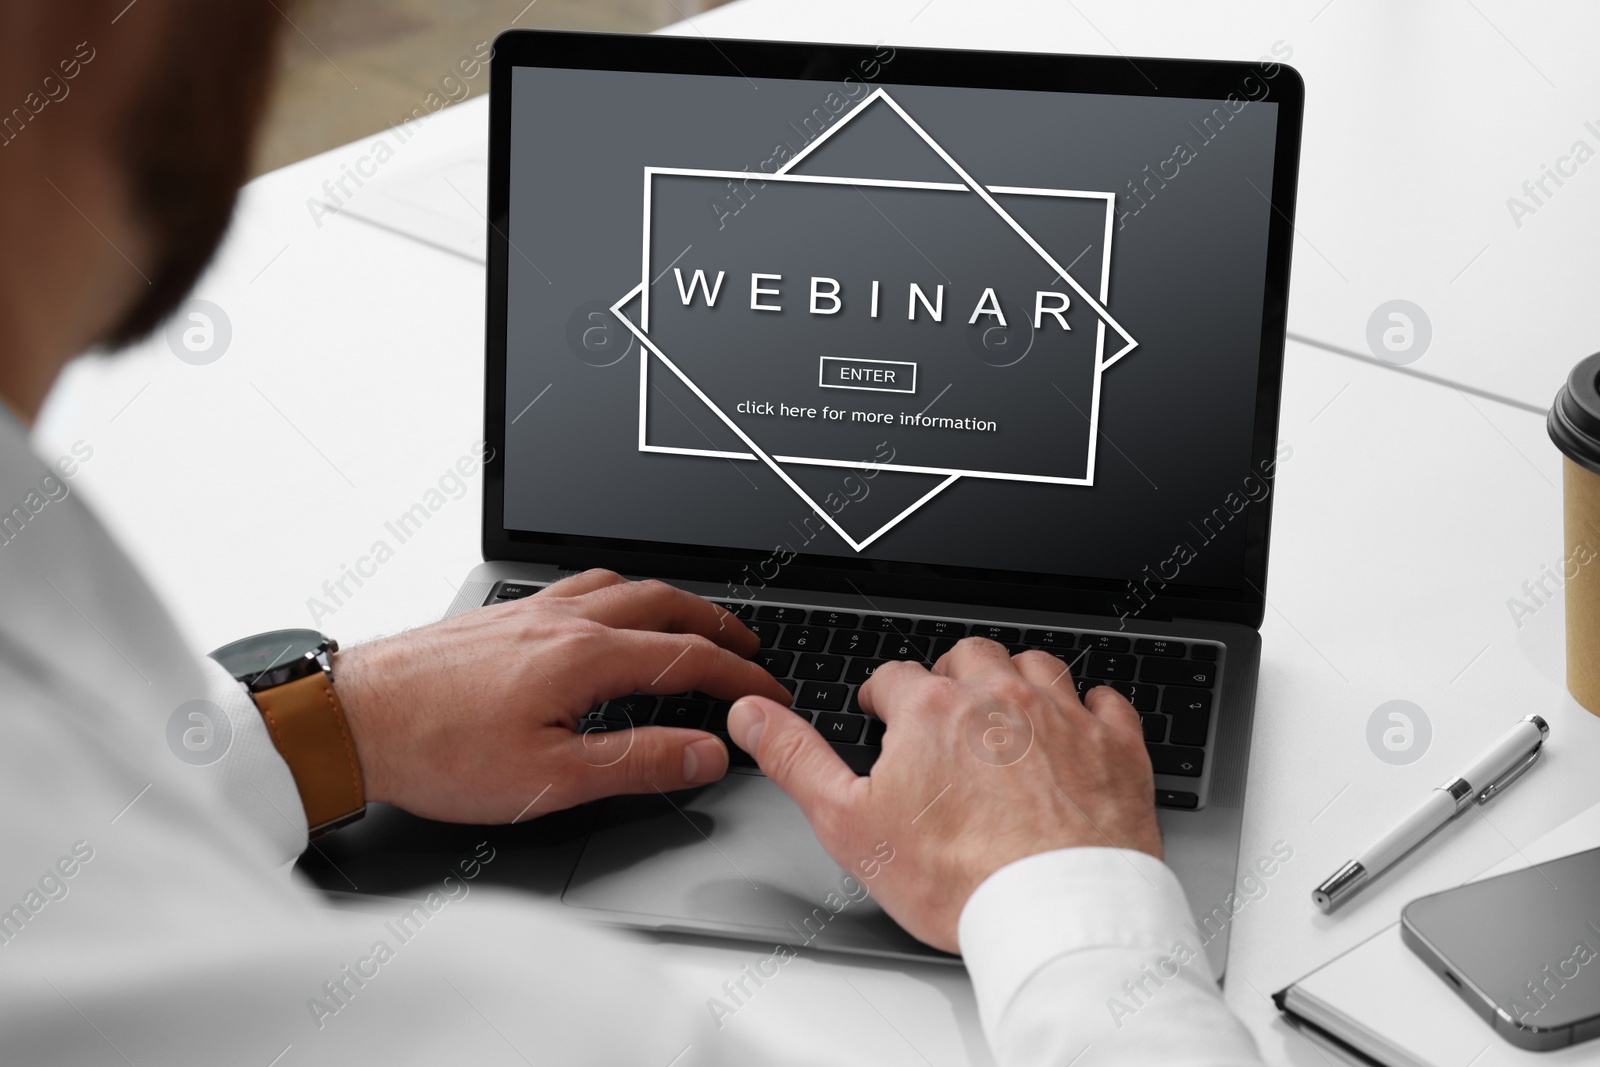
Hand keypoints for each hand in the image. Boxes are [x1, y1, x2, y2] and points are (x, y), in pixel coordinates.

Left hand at [331, 570, 789, 823]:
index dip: (739, 677)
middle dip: (716, 625)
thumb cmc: (435, 752)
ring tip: (690, 622)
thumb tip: (705, 752)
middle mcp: (560, 620)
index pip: (687, 657)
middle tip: (747, 648)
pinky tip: (605, 614)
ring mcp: (528, 611)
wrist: (351, 719)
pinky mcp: (499, 616)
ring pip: (621, 586)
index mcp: (583, 657)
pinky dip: (618, 594)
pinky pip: (578, 586)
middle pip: (663, 604)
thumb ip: (637, 761)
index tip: (767, 694)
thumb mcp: (550, 780)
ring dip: (670, 602)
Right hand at [727, 638, 1160, 952]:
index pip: (896, 677)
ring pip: (1036, 665)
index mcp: (933, 709)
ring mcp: (1064, 716)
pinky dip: (1087, 709)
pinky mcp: (1116, 746)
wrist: (1056, 912)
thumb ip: (795, 759)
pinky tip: (1077, 729)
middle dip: (951, 679)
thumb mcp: (849, 824)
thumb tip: (752, 714)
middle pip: (969, 657)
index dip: (883, 698)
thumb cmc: (960, 878)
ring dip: (1016, 682)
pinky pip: (1105, 700)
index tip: (884, 716)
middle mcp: (1000, 696)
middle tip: (943, 715)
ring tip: (1004, 716)